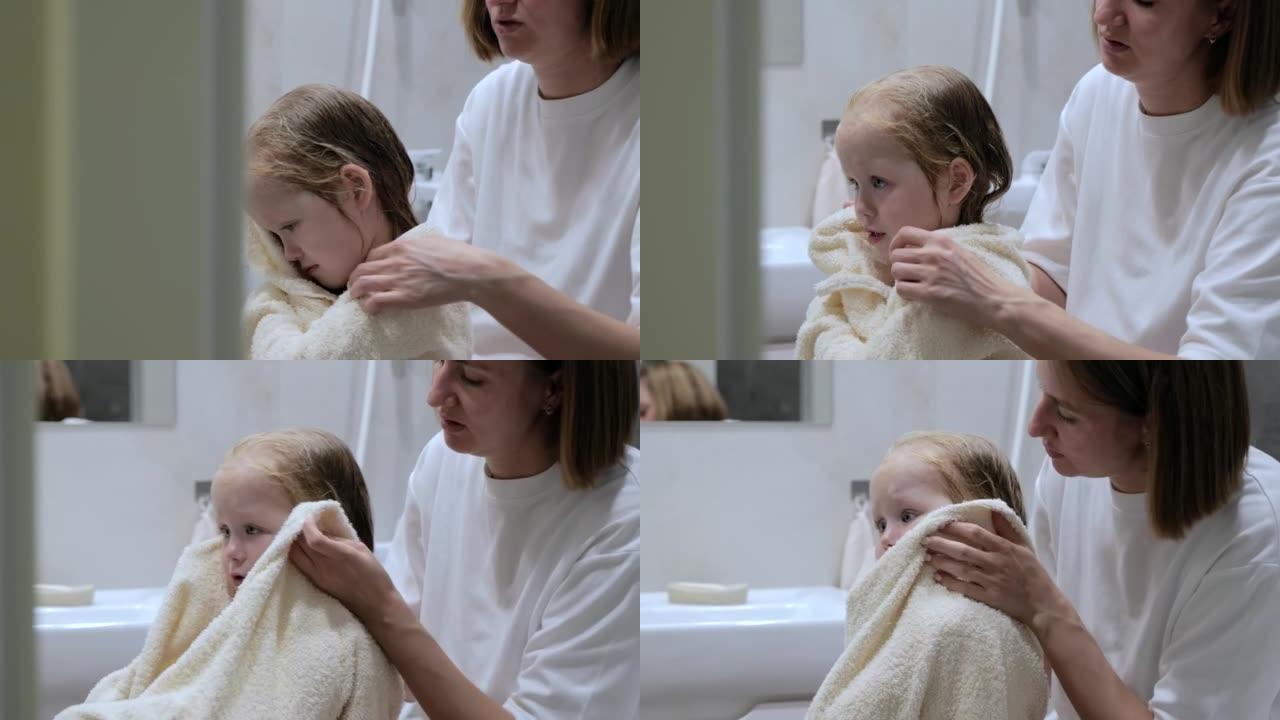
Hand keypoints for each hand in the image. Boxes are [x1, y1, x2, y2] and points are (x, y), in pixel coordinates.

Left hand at [289, 516, 397, 622]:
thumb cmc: (373, 574)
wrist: (374, 603)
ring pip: (295, 556)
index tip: (309, 517)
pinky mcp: (315, 583)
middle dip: (298, 531)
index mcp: (340, 555)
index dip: (308, 526)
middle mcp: (324, 567)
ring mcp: (317, 577)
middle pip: (300, 546)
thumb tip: (323, 534)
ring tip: (300, 535)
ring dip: (294, 543)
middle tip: (302, 523)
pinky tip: (301, 548)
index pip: (314, 539)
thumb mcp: (361, 549)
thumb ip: (340, 540)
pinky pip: (299, 565)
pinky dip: (296, 554)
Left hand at [348, 226, 517, 313]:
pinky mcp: (405, 298)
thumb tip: (418, 247)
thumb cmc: (459, 255)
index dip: (368, 265)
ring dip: (356, 293)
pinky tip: (372, 309)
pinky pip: (376, 302)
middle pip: (362, 269)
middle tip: (356, 287)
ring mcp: (398, 280)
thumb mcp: (434, 240)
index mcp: (402, 247)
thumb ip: (419, 244)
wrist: (470, 271)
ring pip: (363, 285)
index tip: (370, 272)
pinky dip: (368, 306)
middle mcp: (395, 262)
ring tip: (357, 299)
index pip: (373, 255)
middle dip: (355, 279)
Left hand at [888, 227, 1019, 325]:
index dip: (896, 243)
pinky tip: (916, 295)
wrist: (994, 298)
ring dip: (901, 279)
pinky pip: (901, 289)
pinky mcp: (929, 293)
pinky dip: (905, 293)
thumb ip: (939, 248)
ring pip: (896, 271)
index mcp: (941, 241)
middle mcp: (933, 254)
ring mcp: (930, 273)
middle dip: (898, 265)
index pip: (905, 232)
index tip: (898, 252)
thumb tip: (916, 250)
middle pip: (896, 255)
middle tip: (908, 274)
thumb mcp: (960, 251)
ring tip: (913, 285)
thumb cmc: (980, 277)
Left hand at [922, 511, 1060, 630]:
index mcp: (1005, 549)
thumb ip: (1007, 530)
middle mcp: (996, 563)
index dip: (957, 527)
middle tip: (926, 539)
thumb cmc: (1034, 574)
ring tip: (928, 557)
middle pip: (964, 551)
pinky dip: (951, 583)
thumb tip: (994, 511)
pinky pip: (966, 589)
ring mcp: (992, 581)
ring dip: (943, 563)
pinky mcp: (990, 598)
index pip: (976, 534)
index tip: (941, 523)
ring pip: (962, 569)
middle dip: (942, 544)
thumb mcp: (1024, 548)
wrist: (1044, 605)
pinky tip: (939, 577)